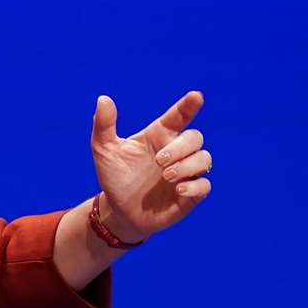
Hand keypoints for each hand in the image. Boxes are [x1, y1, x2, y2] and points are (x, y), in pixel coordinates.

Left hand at [90, 91, 211, 241]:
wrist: (119, 211)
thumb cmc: (115, 176)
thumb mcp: (104, 150)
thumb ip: (104, 125)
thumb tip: (103, 98)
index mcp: (159, 135)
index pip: (179, 116)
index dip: (188, 105)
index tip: (196, 96)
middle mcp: (176, 151)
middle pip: (195, 138)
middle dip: (181, 147)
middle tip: (159, 160)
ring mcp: (185, 172)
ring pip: (204, 159)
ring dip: (188, 165)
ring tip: (167, 175)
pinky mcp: (190, 194)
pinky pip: (205, 185)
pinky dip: (195, 186)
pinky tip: (178, 189)